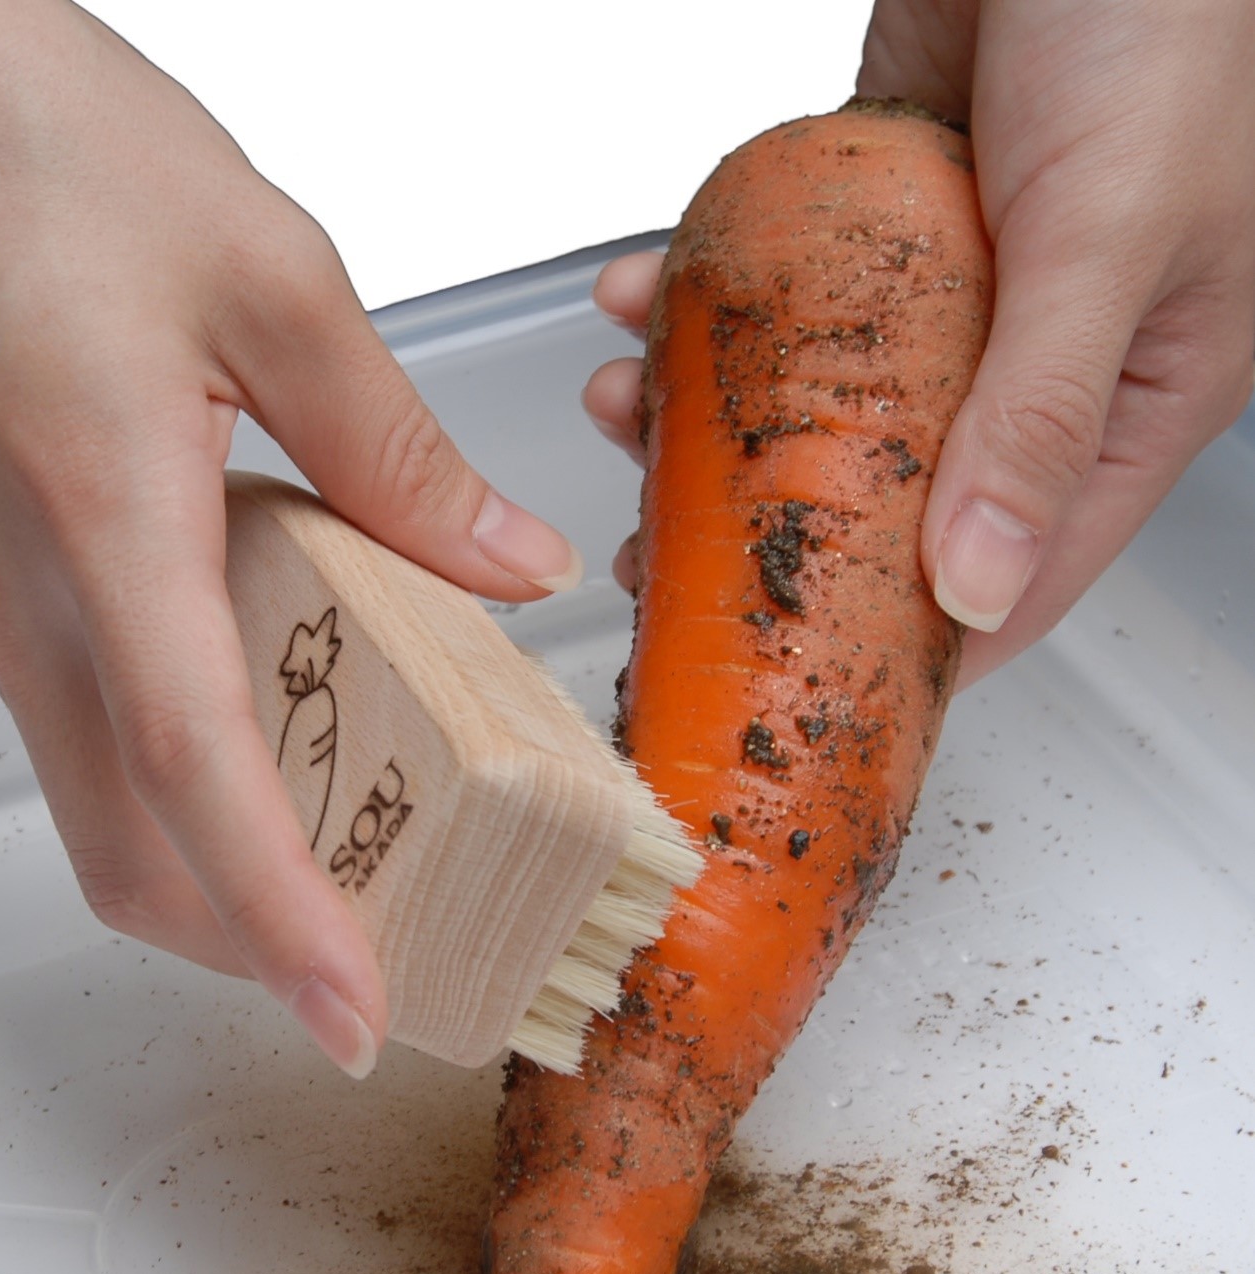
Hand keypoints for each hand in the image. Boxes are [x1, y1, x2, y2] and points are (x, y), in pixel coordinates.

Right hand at [0, 0, 579, 1076]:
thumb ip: (397, 449)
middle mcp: (23, 586)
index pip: (197, 770)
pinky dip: (184, 773)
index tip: (354, 1018)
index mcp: (95, 508)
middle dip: (252, 938)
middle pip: (131, 838)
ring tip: (346, 872)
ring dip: (216, 864)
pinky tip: (276, 732)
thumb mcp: (270, 273)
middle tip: (373, 966)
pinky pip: (87, 721)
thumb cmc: (25, 133)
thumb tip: (502, 562)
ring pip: (98, 797)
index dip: (282, 915)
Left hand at [584, 0, 1254, 688]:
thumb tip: (981, 589)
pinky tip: (648, 292)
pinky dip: (714, 294)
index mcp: (1135, 398)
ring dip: (714, 408)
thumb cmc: (1167, 17)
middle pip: (894, 497)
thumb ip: (1038, 417)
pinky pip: (789, 287)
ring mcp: (957, 289)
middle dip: (773, 527)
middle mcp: (1040, 358)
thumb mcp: (1112, 235)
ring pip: (822, 396)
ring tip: (625, 408)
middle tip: (667, 552)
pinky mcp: (887, 215)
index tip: (807, 688)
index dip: (913, 649)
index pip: (1019, 577)